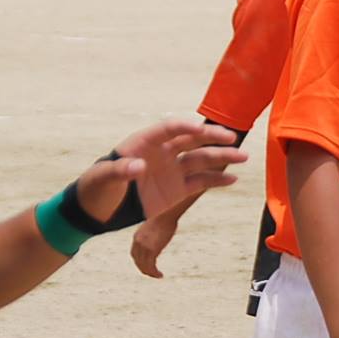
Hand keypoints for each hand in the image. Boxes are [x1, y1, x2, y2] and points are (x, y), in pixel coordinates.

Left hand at [76, 120, 245, 222]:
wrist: (97, 211)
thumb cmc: (96, 189)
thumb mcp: (103, 178)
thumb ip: (120, 171)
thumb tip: (139, 167)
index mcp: (143, 143)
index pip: (168, 128)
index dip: (184, 126)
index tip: (199, 128)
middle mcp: (162, 153)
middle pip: (192, 140)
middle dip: (212, 138)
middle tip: (232, 139)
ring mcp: (172, 171)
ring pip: (201, 160)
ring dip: (222, 157)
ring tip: (243, 157)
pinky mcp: (177, 190)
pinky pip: (201, 182)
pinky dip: (217, 180)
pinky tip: (232, 178)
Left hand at [129, 214, 179, 279]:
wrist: (167, 216)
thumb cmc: (164, 219)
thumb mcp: (153, 227)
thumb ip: (151, 235)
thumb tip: (157, 236)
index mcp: (137, 237)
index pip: (134, 254)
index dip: (139, 262)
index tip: (146, 266)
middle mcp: (137, 243)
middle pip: (137, 261)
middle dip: (144, 269)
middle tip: (151, 274)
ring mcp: (144, 247)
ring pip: (144, 266)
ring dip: (150, 273)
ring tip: (157, 276)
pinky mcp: (152, 250)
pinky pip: (151, 266)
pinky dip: (154, 272)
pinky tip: (160, 275)